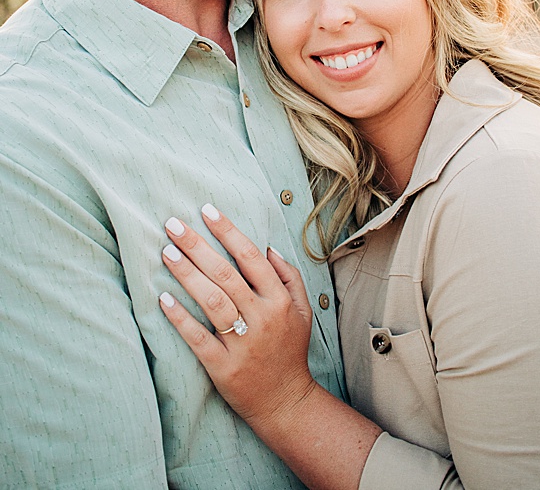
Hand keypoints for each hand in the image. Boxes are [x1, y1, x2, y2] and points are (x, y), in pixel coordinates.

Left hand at [158, 205, 313, 431]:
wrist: (285, 402)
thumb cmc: (290, 351)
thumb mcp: (302, 310)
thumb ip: (289, 276)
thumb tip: (267, 247)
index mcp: (279, 300)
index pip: (251, 256)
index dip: (228, 231)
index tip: (206, 210)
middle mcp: (261, 318)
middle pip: (225, 274)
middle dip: (197, 246)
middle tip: (172, 224)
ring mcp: (242, 344)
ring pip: (212, 301)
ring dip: (186, 274)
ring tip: (166, 253)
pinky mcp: (223, 367)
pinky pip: (199, 338)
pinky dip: (181, 318)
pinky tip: (164, 299)